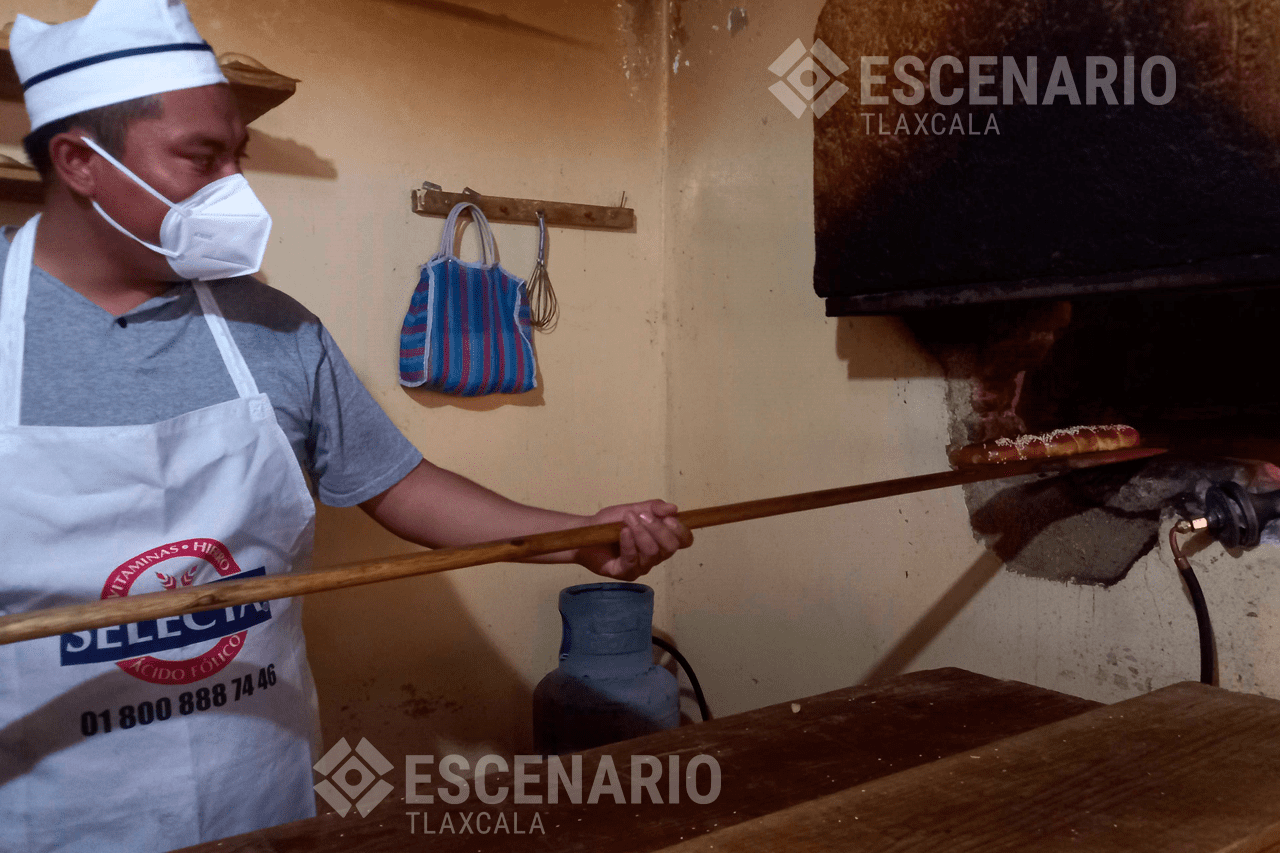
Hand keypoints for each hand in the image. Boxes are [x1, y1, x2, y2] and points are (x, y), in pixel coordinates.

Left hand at [575, 500, 692, 580]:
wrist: (584, 533)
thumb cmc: (610, 523)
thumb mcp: (632, 509)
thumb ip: (653, 508)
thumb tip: (674, 509)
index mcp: (661, 540)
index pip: (684, 540)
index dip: (681, 531)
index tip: (668, 518)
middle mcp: (655, 555)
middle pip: (671, 548)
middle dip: (658, 530)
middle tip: (642, 516)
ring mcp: (642, 566)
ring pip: (652, 553)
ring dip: (641, 533)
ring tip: (628, 520)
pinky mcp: (626, 573)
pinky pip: (633, 560)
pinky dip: (629, 544)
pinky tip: (623, 532)